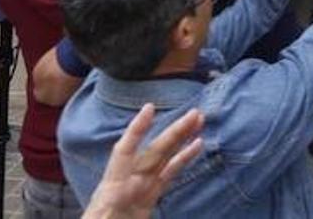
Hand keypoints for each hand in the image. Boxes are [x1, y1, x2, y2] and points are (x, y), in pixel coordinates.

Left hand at [83, 104, 203, 218]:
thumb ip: (114, 203)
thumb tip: (132, 187)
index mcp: (113, 185)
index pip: (124, 151)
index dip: (137, 130)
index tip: (150, 108)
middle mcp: (128, 179)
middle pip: (154, 150)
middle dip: (173, 131)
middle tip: (194, 113)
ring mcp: (141, 185)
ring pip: (164, 157)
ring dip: (181, 138)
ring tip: (198, 120)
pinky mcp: (150, 194)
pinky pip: (169, 173)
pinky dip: (183, 158)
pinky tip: (196, 145)